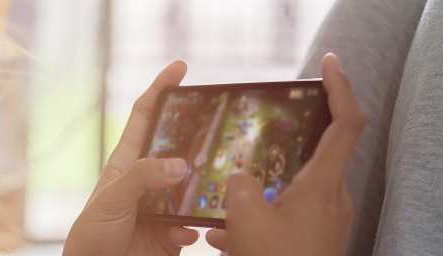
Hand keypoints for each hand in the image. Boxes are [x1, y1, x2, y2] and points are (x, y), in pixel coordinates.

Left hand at [63, 61, 198, 255]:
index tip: (180, 68)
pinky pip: (195, 222)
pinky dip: (195, 226)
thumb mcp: (111, 199)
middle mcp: (149, 178)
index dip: (161, 89)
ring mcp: (164, 203)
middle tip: (220, 125)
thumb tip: (180, 164)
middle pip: (179, 146)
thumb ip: (143, 178)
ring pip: (194, 184)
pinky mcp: (174, 229)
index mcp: (128, 161)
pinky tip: (187, 232)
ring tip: (216, 185)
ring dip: (204, 187)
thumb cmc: (92, 233)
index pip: (145, 116)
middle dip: (199, 135)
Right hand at [206, 53, 364, 255]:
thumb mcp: (247, 218)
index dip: (341, 86)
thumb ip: (240, 185)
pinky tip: (226, 238)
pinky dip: (260, 219)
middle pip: (312, 154)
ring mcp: (324, 221)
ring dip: (260, 193)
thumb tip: (240, 178)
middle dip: (279, 147)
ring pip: (291, 191)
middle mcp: (331, 199)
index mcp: (323, 184)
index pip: (346, 121)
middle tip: (255, 140)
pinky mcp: (314, 240)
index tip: (327, 63)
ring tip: (225, 208)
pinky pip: (286, 217)